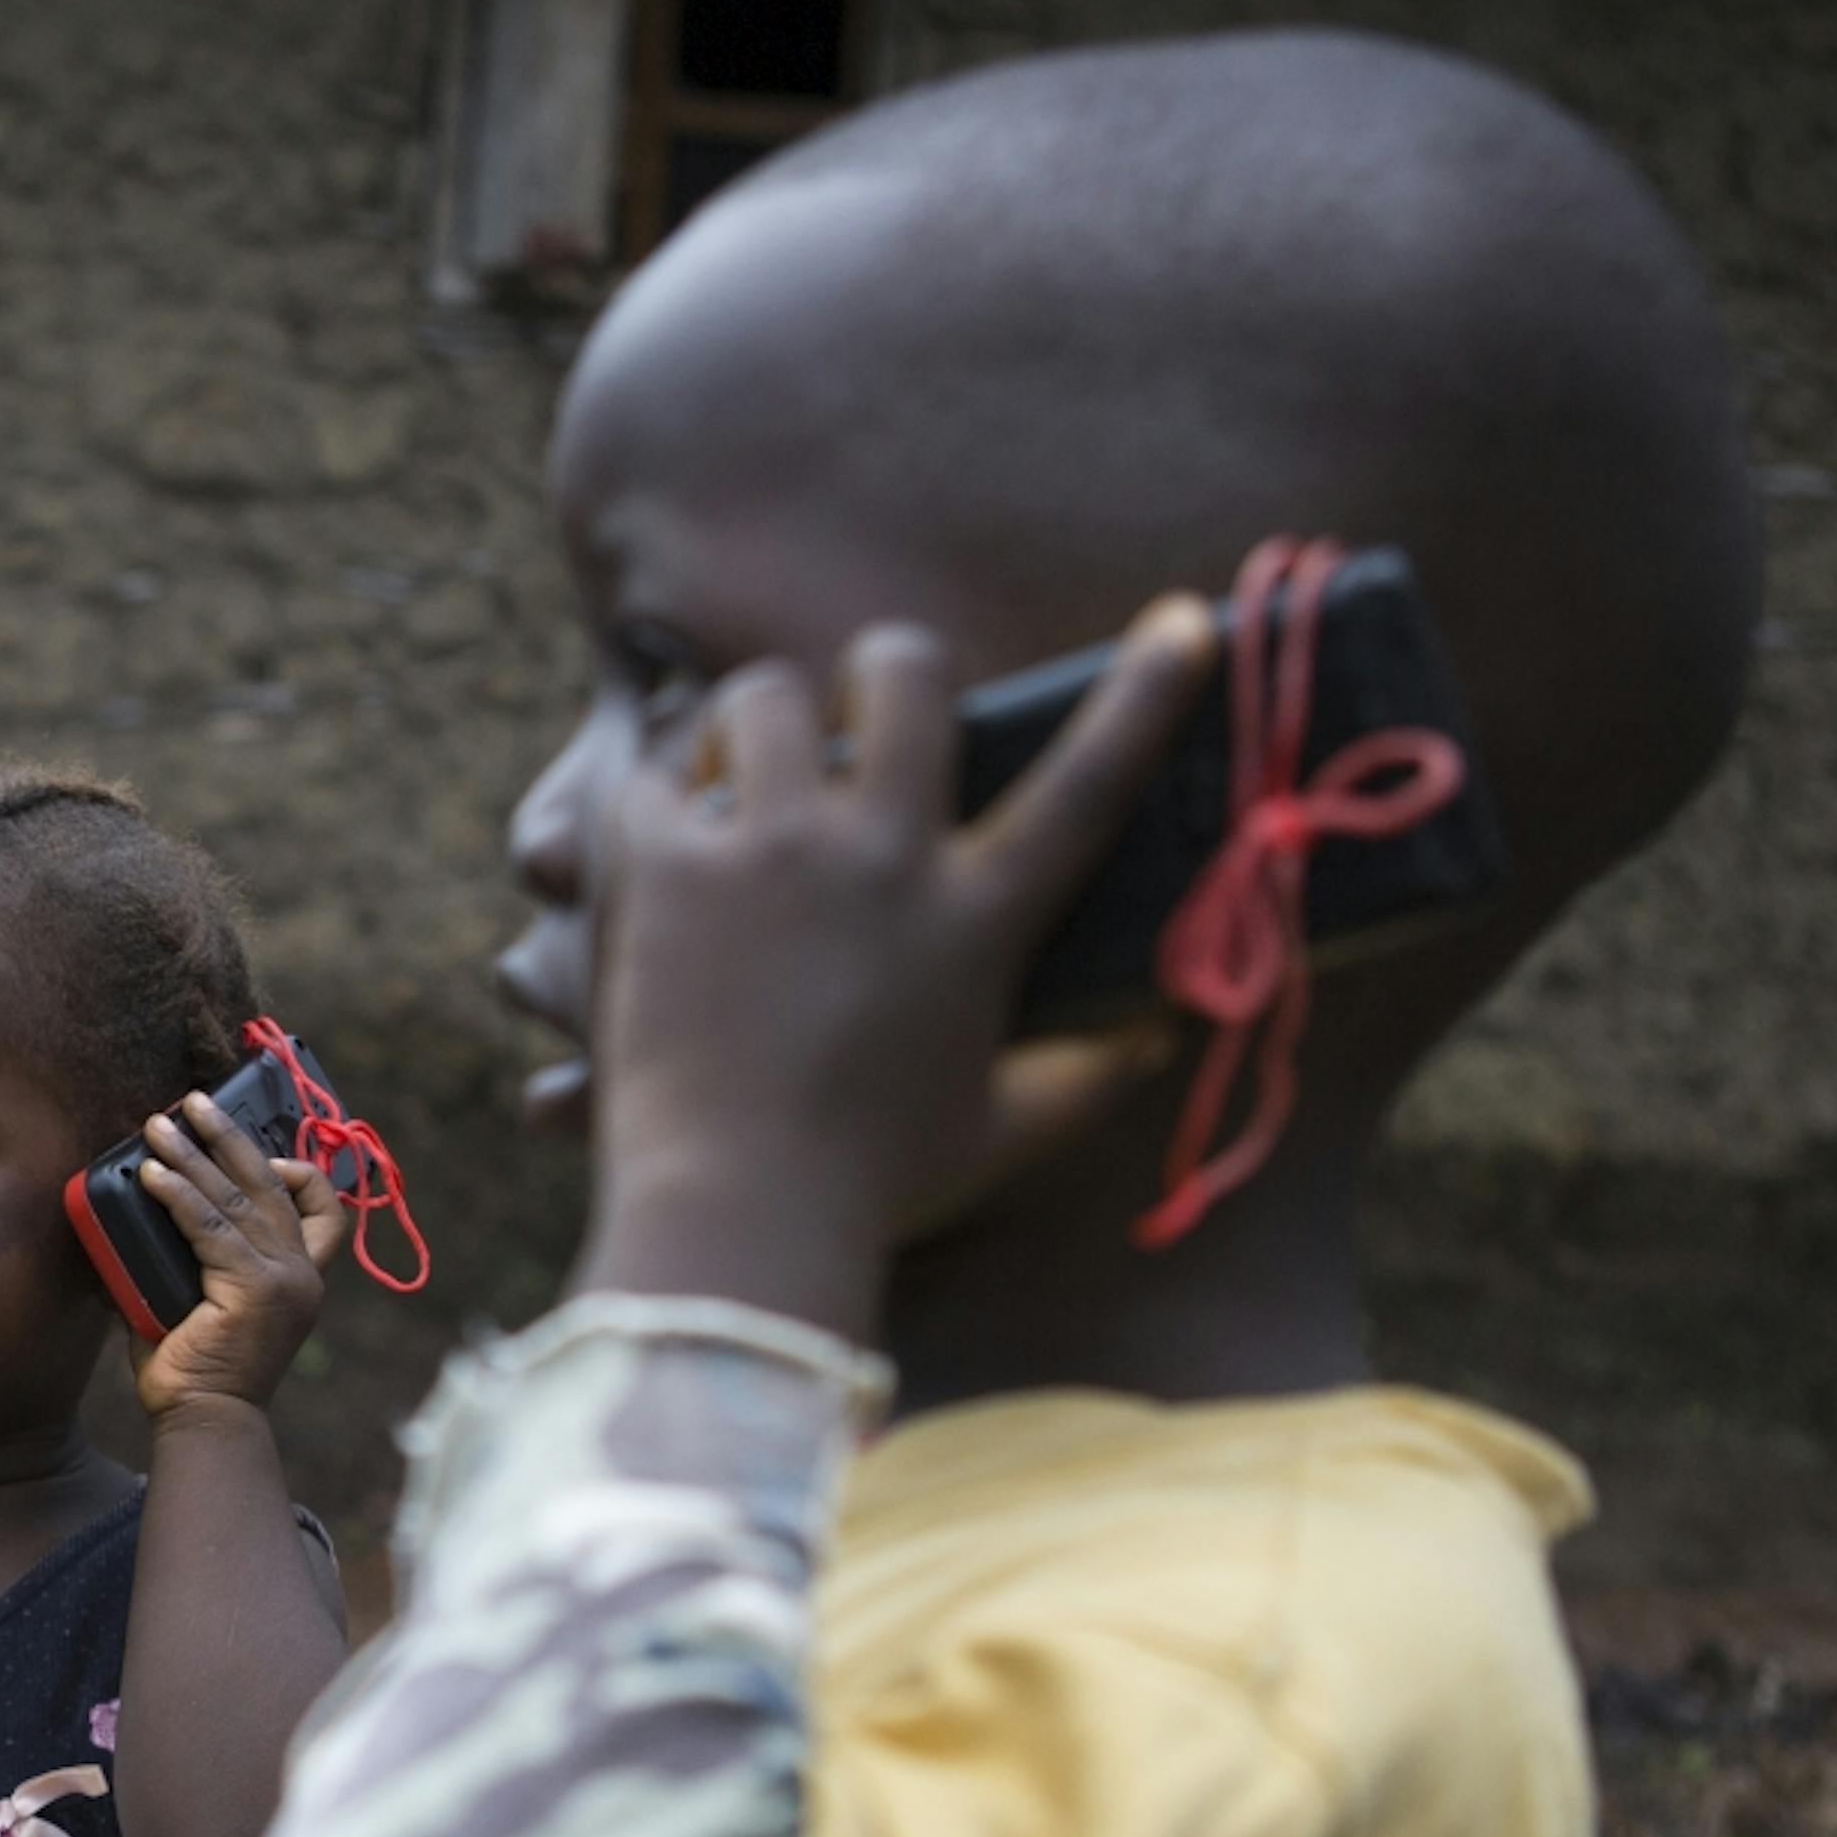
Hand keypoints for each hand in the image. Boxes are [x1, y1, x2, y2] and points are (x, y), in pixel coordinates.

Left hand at [126, 1094, 350, 1422]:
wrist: (204, 1422)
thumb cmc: (196, 1371)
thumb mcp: (206, 1302)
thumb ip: (198, 1260)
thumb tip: (145, 1213)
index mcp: (300, 1279)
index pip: (326, 1214)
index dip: (301, 1173)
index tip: (261, 1151)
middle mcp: (301, 1276)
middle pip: (274, 1185)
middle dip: (229, 1137)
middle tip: (192, 1102)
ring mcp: (282, 1282)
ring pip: (237, 1198)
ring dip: (192, 1155)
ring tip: (156, 1126)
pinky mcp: (253, 1291)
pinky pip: (209, 1227)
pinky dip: (177, 1196)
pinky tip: (149, 1176)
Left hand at [578, 600, 1216, 1335]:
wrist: (735, 1214)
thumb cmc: (874, 1188)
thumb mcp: (1004, 1133)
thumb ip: (1091, 1073)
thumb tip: (1165, 1029)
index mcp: (976, 917)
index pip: (1086, 784)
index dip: (1145, 693)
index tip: (1185, 621)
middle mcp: (880, 858)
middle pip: (903, 673)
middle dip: (885, 668)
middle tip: (859, 709)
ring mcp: (770, 854)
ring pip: (763, 696)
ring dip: (753, 723)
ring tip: (739, 776)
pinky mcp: (666, 871)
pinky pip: (651, 776)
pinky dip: (653, 799)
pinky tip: (658, 843)